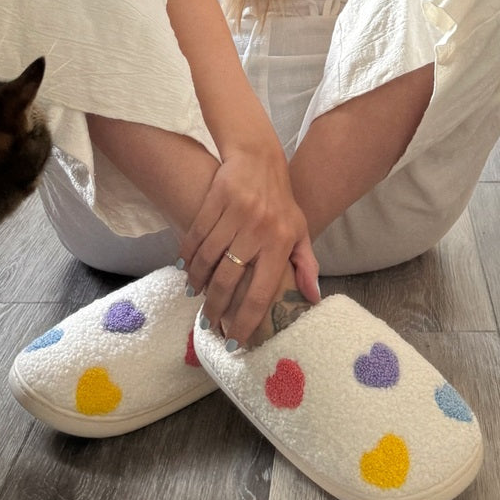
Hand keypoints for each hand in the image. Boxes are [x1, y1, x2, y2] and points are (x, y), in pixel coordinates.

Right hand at [179, 142, 319, 347]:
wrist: (259, 158)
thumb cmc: (281, 201)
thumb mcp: (300, 230)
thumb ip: (306, 265)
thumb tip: (313, 299)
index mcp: (280, 243)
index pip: (261, 291)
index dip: (245, 320)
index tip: (234, 340)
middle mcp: (258, 230)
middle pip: (229, 280)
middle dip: (216, 307)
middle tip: (209, 323)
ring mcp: (236, 214)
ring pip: (209, 259)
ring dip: (198, 283)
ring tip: (196, 297)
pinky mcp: (216, 200)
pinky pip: (196, 236)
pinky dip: (188, 257)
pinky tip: (186, 269)